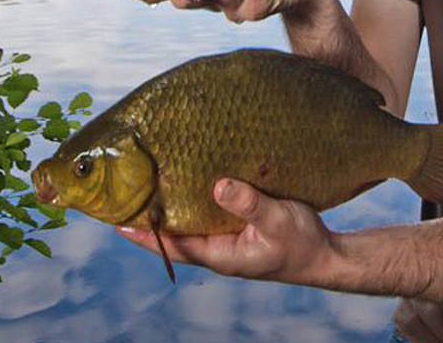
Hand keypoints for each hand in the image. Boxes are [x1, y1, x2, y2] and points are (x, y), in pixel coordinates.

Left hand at [116, 178, 334, 283]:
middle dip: (150, 223)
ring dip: (170, 214)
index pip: (173, 246)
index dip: (145, 235)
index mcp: (221, 255)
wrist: (324, 255)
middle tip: (124, 201)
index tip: (118, 222)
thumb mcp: (275, 219)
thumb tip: (217, 185)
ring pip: (190, 228)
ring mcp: (228, 242)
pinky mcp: (239, 232)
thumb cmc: (301, 243)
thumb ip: (247, 203)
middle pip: (174, 239)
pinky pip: (208, 220)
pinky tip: (190, 189)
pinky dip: (193, 207)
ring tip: (148, 191)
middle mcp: (219, 251)